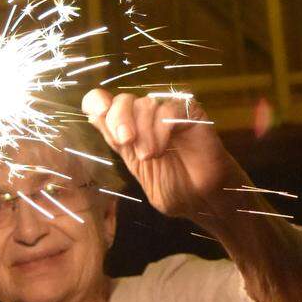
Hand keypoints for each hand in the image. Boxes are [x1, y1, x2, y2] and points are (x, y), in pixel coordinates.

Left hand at [81, 89, 238, 221]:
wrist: (206, 201)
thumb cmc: (175, 189)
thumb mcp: (137, 169)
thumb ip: (118, 145)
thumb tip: (94, 118)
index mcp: (130, 131)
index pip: (106, 103)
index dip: (96, 102)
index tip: (97, 113)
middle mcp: (147, 119)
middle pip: (123, 100)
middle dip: (119, 118)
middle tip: (124, 141)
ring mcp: (170, 114)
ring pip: (146, 104)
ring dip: (143, 131)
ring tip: (150, 156)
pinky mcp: (191, 113)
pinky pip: (170, 109)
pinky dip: (161, 128)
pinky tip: (161, 149)